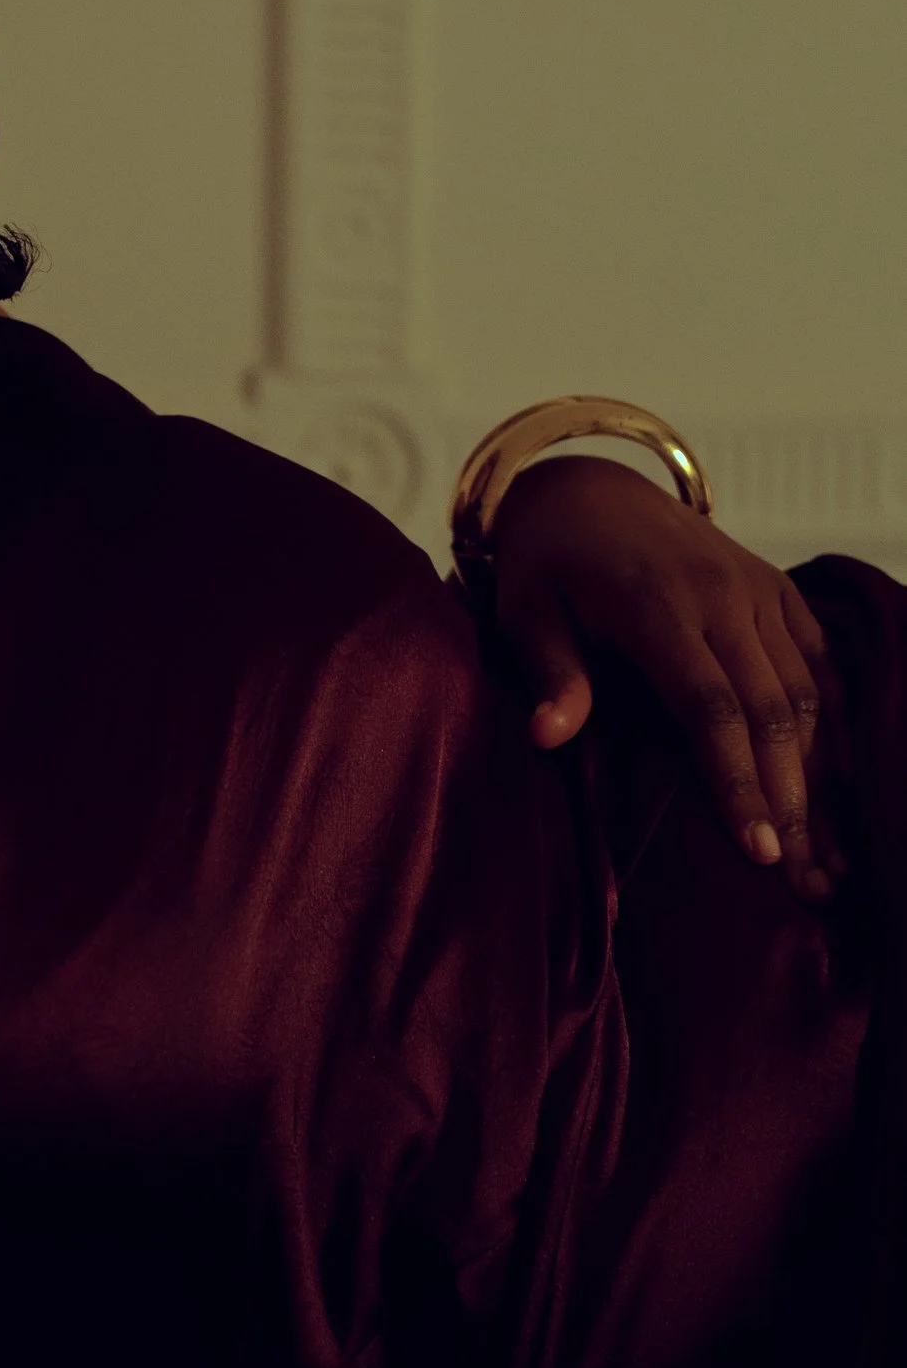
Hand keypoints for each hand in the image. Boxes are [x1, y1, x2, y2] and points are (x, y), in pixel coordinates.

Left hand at [485, 455, 842, 899]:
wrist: (591, 489)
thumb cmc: (547, 564)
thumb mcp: (526, 611)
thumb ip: (550, 673)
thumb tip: (548, 737)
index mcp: (659, 606)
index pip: (711, 707)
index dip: (738, 780)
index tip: (756, 850)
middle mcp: (724, 596)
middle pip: (773, 711)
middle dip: (791, 799)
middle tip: (803, 878)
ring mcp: (760, 592)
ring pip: (808, 694)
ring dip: (820, 778)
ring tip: (826, 855)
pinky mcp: (780, 593)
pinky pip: (820, 666)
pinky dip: (835, 728)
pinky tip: (840, 790)